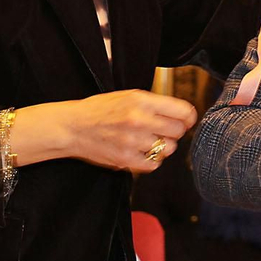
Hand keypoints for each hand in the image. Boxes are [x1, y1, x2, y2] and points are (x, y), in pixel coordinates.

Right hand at [12, 90, 196, 172]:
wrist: (72, 127)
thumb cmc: (100, 109)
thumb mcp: (128, 96)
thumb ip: (154, 103)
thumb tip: (181, 113)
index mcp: (142, 100)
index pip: (183, 111)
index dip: (189, 117)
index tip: (187, 120)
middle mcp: (139, 120)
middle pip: (178, 131)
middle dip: (176, 132)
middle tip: (166, 131)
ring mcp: (132, 141)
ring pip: (168, 149)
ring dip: (163, 146)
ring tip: (151, 141)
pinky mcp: (125, 160)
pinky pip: (153, 165)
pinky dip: (152, 161)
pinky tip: (143, 153)